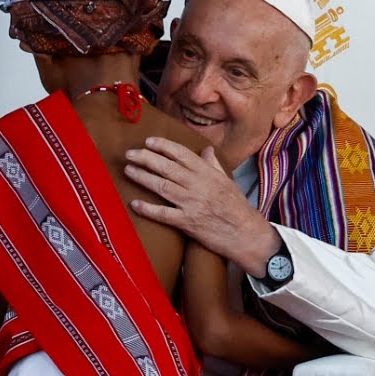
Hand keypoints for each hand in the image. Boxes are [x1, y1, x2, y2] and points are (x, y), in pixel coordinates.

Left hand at [124, 137, 280, 275]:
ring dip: (143, 177)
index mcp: (208, 174)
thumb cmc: (237, 207)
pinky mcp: (187, 223)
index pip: (182, 154)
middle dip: (146, 158)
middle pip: (167, 168)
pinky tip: (135, 203)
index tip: (149, 142)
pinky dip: (148, 208)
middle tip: (130, 153)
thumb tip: (206, 150)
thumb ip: (214, 165)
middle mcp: (198, 185)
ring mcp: (192, 204)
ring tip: (128, 170)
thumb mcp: (228, 181)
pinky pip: (163, 214)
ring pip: (162, 186)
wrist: (246, 233)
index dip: (163, 146)